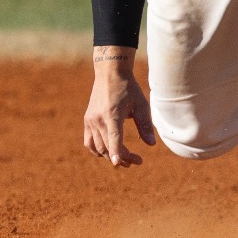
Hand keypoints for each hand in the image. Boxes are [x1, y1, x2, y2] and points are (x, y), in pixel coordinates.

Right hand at [82, 46, 156, 166]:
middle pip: (107, 146)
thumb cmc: (129, 89)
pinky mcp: (87, 121)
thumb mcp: (142, 104)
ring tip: (125, 160)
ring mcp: (90, 121)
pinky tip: (108, 152)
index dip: (116, 152)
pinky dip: (97, 150)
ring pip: (97, 147)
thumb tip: (151, 144)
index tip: (118, 163)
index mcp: (112, 114)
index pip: (114, 138)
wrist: (110, 74)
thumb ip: (145, 124)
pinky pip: (89, 142)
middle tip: (137, 161)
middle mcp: (98, 119)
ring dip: (110, 156)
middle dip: (122, 158)